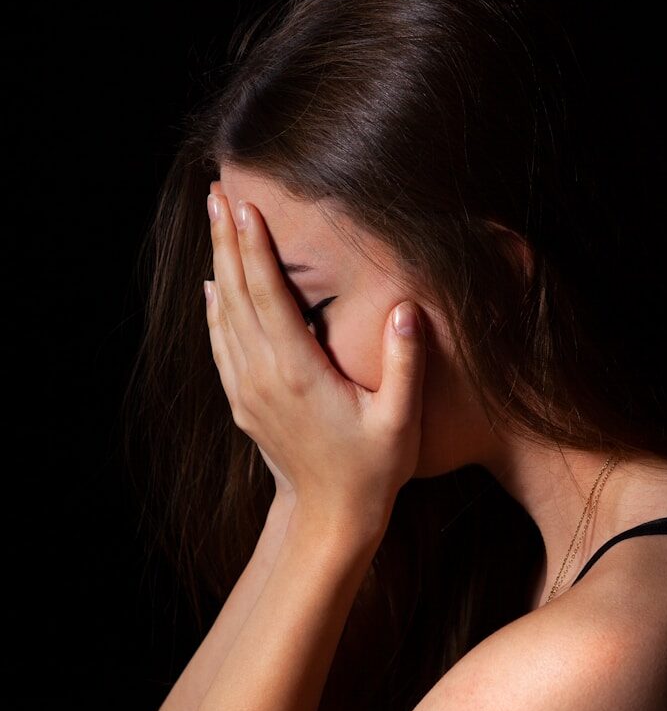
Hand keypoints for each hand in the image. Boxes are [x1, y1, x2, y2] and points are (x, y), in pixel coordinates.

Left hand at [203, 189, 425, 534]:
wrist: (328, 518)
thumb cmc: (371, 471)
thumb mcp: (400, 422)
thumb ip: (405, 364)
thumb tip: (407, 308)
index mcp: (297, 373)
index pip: (269, 295)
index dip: (255, 247)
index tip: (244, 204)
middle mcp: (263, 377)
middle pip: (237, 294)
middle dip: (227, 240)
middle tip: (215, 192)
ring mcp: (248, 390)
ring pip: (224, 315)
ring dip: (219, 265)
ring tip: (214, 223)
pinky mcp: (245, 402)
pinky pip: (222, 344)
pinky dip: (215, 310)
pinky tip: (213, 288)